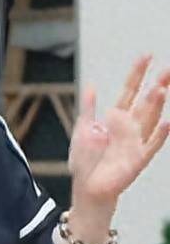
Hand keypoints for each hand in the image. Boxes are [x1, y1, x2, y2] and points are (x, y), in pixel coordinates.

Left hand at [67, 53, 169, 206]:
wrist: (87, 187)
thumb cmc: (86, 161)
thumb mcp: (83, 130)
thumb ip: (88, 108)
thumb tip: (91, 85)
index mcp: (116, 118)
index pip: (129, 91)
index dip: (137, 74)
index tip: (146, 56)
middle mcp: (130, 128)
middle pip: (146, 102)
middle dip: (156, 85)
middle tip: (168, 69)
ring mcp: (136, 142)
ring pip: (149, 120)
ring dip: (156, 105)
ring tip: (161, 88)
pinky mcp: (138, 159)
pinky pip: (151, 146)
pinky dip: (159, 135)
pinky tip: (167, 123)